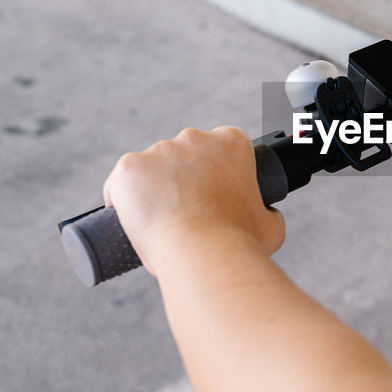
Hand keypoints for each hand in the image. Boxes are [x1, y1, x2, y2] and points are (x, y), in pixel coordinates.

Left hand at [103, 126, 284, 273]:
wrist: (203, 254)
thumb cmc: (238, 242)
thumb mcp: (271, 226)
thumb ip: (270, 214)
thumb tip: (269, 215)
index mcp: (232, 142)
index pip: (220, 148)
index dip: (215, 173)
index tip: (211, 196)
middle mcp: (195, 138)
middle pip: (182, 155)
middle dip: (182, 179)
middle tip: (186, 214)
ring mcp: (159, 150)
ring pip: (150, 169)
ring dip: (152, 190)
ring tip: (161, 225)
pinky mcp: (129, 166)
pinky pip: (120, 183)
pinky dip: (123, 200)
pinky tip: (131, 220)